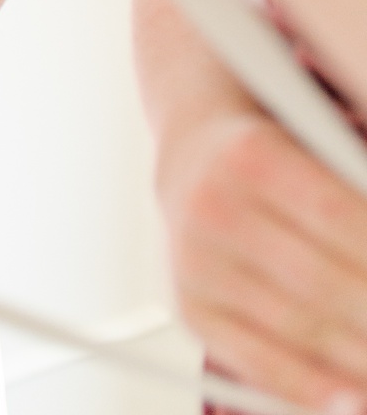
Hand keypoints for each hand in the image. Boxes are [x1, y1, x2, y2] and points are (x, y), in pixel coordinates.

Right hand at [156, 104, 366, 409]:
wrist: (195, 159)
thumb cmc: (281, 158)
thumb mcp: (322, 149)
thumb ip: (360, 194)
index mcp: (252, 157)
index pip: (344, 219)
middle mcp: (212, 208)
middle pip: (329, 286)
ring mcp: (194, 262)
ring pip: (302, 328)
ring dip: (363, 362)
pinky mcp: (188, 304)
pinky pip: (255, 361)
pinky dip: (310, 388)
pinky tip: (355, 401)